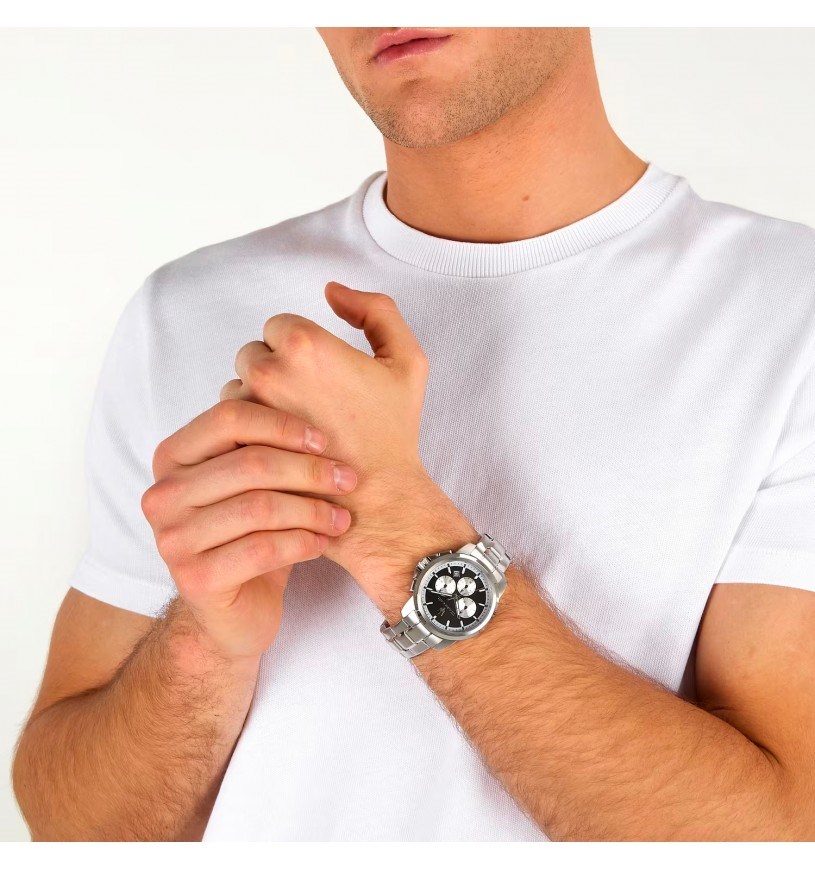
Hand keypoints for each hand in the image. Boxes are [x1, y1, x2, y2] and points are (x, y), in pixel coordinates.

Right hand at [141, 399, 357, 658]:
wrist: (233, 611)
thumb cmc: (250, 533)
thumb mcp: (253, 483)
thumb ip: (264, 444)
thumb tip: (315, 393)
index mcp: (172, 457)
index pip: (228, 418)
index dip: (283, 424)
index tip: (325, 439)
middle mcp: (162, 495)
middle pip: (249, 464)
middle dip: (310, 470)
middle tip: (349, 478)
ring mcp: (172, 539)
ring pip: (260, 507)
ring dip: (313, 509)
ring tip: (343, 515)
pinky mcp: (195, 580)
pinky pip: (264, 549)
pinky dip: (305, 542)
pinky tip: (326, 542)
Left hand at [221, 283, 475, 612]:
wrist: (380, 499)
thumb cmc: (394, 431)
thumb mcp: (408, 360)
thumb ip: (377, 310)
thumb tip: (332, 291)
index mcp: (305, 345)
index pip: (278, 325)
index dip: (302, 349)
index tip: (323, 377)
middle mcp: (269, 372)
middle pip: (252, 354)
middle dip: (275, 373)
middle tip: (310, 403)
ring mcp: (250, 412)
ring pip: (237, 390)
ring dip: (259, 402)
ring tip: (296, 430)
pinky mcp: (238, 445)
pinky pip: (230, 427)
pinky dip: (249, 435)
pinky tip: (280, 450)